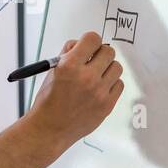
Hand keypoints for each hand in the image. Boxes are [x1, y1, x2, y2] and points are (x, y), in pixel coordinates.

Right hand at [27, 31, 123, 148]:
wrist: (50, 129)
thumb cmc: (48, 101)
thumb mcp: (52, 71)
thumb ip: (68, 54)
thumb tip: (81, 44)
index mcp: (69, 66)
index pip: (93, 38)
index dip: (90, 41)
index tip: (88, 46)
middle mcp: (86, 77)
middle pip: (108, 51)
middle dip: (100, 53)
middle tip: (93, 60)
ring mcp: (99, 92)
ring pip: (117, 67)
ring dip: (108, 68)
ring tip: (97, 75)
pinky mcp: (107, 105)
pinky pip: (119, 84)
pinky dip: (111, 84)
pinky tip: (100, 88)